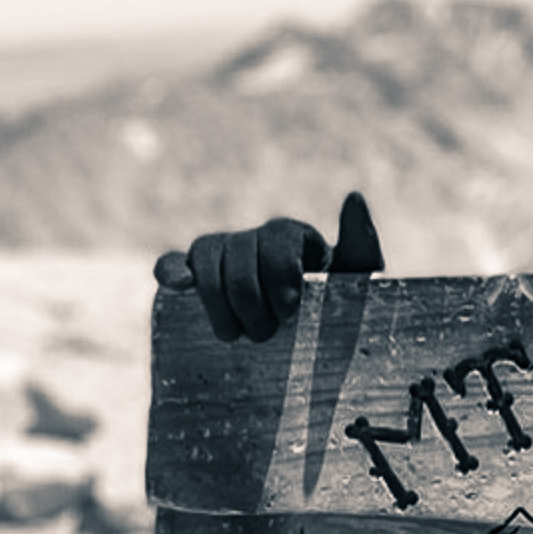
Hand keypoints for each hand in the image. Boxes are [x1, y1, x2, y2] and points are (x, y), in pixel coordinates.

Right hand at [153, 191, 382, 342]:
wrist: (311, 336)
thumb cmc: (338, 305)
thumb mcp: (358, 278)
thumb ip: (361, 242)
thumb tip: (354, 196)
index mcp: (292, 236)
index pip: (278, 238)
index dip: (280, 273)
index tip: (290, 309)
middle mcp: (254, 239)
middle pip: (239, 254)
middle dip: (250, 299)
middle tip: (267, 333)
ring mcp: (223, 255)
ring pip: (206, 257)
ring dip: (216, 298)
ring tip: (235, 334)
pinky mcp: (196, 275)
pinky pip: (174, 262)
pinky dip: (171, 270)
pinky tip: (176, 286)